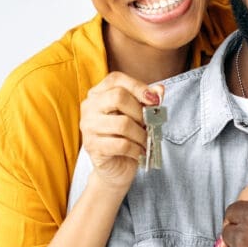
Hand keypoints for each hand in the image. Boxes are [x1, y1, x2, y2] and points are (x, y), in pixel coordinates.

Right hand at [79, 73, 162, 191]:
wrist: (116, 167)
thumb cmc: (127, 137)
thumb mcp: (140, 116)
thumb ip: (148, 101)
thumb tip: (159, 90)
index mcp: (98, 94)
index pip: (115, 79)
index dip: (138, 86)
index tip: (155, 100)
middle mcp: (89, 107)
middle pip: (118, 97)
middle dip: (140, 112)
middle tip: (148, 124)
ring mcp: (88, 127)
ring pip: (122, 123)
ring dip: (141, 134)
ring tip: (146, 141)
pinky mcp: (92, 146)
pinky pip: (121, 144)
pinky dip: (136, 149)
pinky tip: (140, 152)